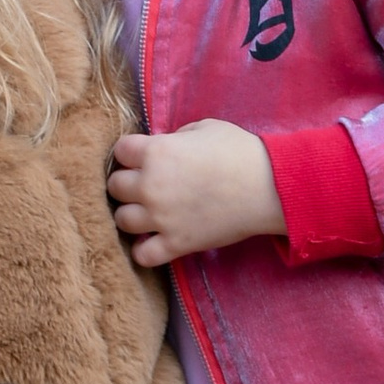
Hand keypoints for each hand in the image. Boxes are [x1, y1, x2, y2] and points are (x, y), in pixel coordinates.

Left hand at [109, 121, 286, 270]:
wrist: (269, 187)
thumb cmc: (239, 151)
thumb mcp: (203, 128)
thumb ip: (174, 137)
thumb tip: (163, 147)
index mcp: (156, 152)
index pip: (120, 150)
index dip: (131, 152)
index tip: (142, 156)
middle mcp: (151, 185)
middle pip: (115, 186)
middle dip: (128, 182)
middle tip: (145, 184)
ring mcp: (161, 218)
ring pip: (121, 220)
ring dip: (132, 214)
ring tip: (148, 212)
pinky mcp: (176, 243)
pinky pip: (142, 255)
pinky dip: (144, 249)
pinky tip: (154, 240)